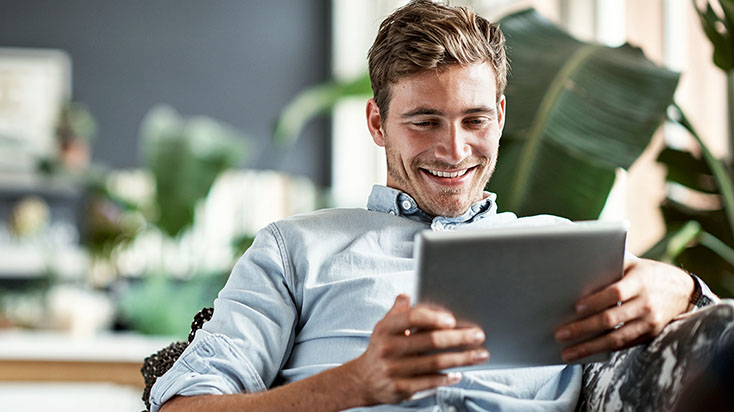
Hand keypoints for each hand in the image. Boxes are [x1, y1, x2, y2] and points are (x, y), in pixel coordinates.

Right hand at [347, 294, 487, 404]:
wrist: (363, 380)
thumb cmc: (381, 348)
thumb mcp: (384, 326)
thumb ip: (398, 311)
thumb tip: (407, 295)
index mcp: (386, 328)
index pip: (411, 318)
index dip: (433, 317)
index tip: (452, 319)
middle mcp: (388, 348)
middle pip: (430, 341)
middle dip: (458, 338)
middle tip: (478, 335)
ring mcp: (394, 370)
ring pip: (435, 363)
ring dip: (461, 358)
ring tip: (480, 354)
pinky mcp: (400, 389)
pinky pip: (429, 382)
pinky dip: (446, 378)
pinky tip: (459, 373)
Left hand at [554, 257, 693, 361]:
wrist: (683, 290)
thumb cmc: (647, 273)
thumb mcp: (632, 264)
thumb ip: (610, 266)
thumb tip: (578, 269)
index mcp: (640, 281)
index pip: (615, 292)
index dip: (595, 301)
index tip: (576, 308)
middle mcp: (646, 303)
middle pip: (610, 319)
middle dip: (583, 328)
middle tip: (560, 334)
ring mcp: (649, 322)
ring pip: (616, 338)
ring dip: (589, 347)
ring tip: (568, 353)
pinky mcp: (650, 335)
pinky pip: (624, 345)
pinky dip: (604, 350)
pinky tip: (586, 352)